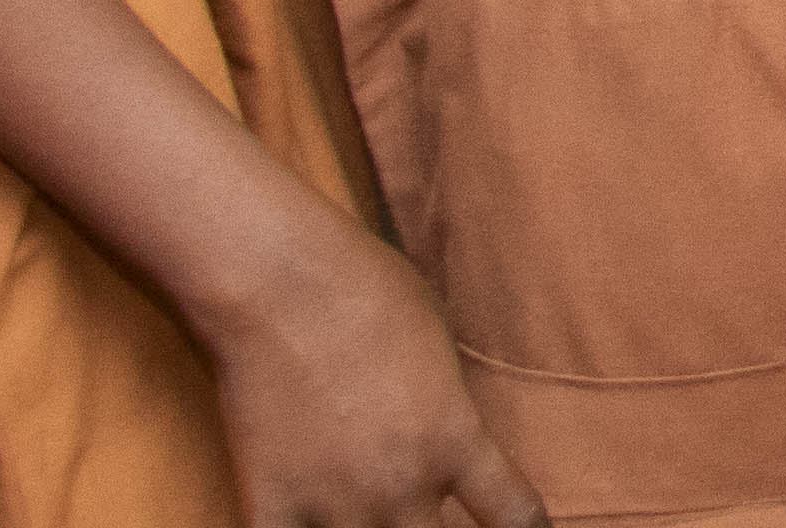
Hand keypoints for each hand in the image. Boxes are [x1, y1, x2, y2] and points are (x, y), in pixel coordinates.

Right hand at [205, 232, 550, 527]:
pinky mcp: (271, 506)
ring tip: (370, 520)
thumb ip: (445, 407)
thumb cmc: (367, 288)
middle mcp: (402, 486)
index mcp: (454, 439)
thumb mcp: (438, 345)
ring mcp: (334, 504)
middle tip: (428, 521)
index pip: (514, 516)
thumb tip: (444, 436)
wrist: (280, 282)